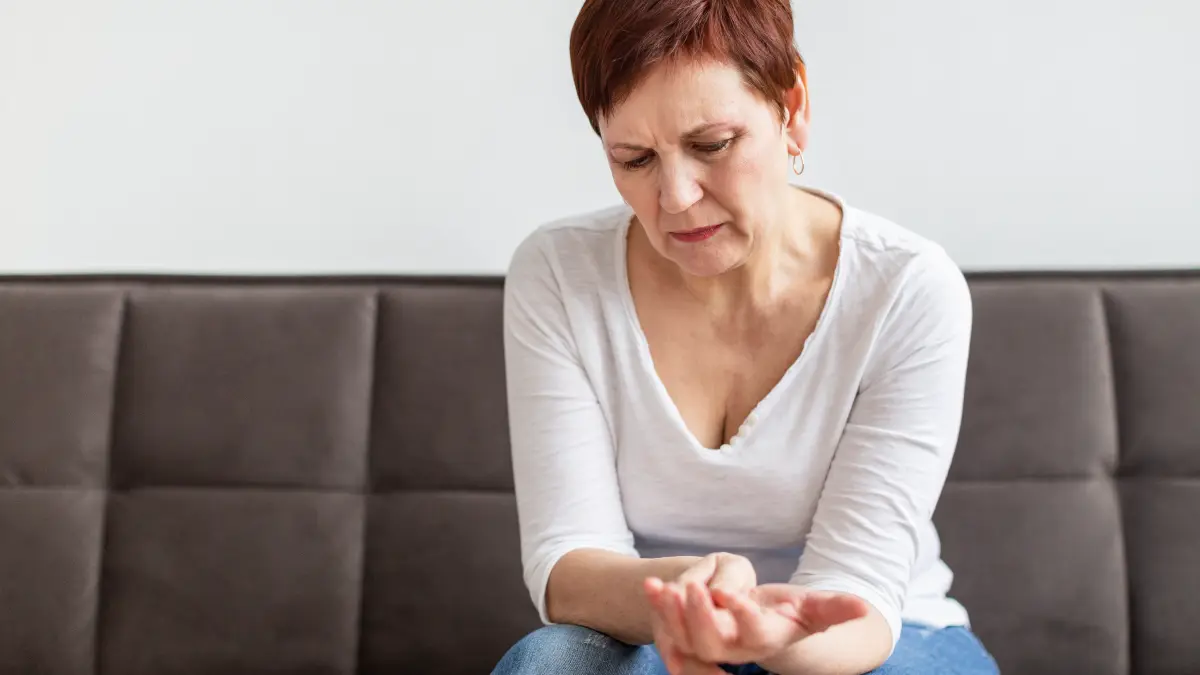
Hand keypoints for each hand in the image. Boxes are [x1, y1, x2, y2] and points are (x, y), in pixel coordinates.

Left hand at [646, 580, 869, 669]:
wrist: (763, 628)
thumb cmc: (792, 615)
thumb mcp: (813, 609)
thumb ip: (835, 608)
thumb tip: (864, 608)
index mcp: (766, 639)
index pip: (753, 634)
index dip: (741, 616)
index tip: (729, 593)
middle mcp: (736, 649)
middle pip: (713, 643)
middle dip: (698, 616)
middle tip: (688, 587)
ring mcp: (711, 646)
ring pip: (686, 638)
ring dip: (671, 614)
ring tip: (660, 587)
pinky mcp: (690, 636)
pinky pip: (670, 627)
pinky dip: (658, 608)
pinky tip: (650, 586)